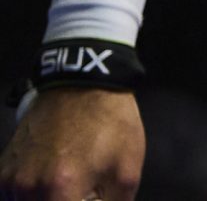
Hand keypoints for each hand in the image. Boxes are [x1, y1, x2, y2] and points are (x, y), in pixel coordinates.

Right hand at [0, 89, 143, 200]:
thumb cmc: (109, 124)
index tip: (90, 200)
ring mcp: (12, 180)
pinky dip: (33, 196)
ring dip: (49, 200)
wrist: (83, 85)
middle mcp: (29, 188)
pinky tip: (51, 182)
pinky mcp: (3, 172)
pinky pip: (15, 198)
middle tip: (82, 194)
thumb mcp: (127, 171)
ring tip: (68, 186)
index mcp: (61, 189)